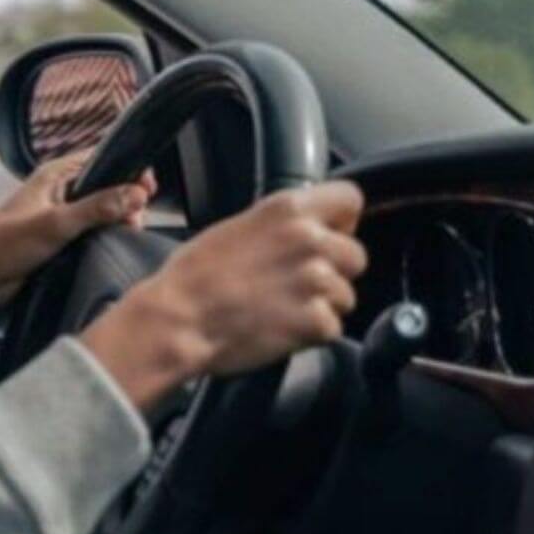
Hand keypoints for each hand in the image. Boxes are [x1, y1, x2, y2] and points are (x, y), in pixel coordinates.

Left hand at [0, 149, 153, 306]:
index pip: (101, 158)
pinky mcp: (59, 236)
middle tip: (134, 219)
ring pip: (101, 209)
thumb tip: (136, 194)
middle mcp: (58, 189)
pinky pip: (91, 229)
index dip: (127, 169)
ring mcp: (59, 213)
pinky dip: (105, 234)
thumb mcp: (57, 224)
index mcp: (54, 174)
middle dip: (126, 199)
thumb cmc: (5, 244)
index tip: (147, 188)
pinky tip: (113, 244)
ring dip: (117, 219)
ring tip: (126, 232)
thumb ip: (97, 207)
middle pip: (107, 184)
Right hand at [81, 181, 368, 410]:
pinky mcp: (316, 321)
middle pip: (355, 255)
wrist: (177, 320)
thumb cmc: (193, 276)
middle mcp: (309, 240)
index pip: (351, 199)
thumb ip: (280, 224)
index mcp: (288, 209)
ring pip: (346, 295)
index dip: (341, 221)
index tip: (328, 235)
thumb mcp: (236, 227)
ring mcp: (316, 282)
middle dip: (334, 271)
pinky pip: (332, 327)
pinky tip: (279, 327)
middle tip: (296, 283)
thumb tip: (307, 228)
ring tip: (281, 308)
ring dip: (322, 305)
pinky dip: (310, 333)